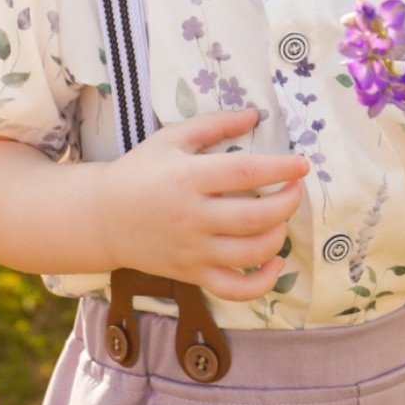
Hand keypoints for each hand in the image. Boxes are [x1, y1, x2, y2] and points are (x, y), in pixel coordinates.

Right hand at [98, 107, 308, 300]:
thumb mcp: (171, 138)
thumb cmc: (140, 172)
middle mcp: (193, 216)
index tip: (302, 165)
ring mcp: (193, 250)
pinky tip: (274, 263)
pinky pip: (235, 289)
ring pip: (252, 252)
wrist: (103, 218)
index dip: (281, 169)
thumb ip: (214, 124)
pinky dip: (263, 282)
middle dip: (288, 202)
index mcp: (188, 177)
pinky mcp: (192, 274)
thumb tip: (255, 114)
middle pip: (256, 215)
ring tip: (280, 218)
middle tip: (295, 189)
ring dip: (279, 235)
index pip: (247, 172)